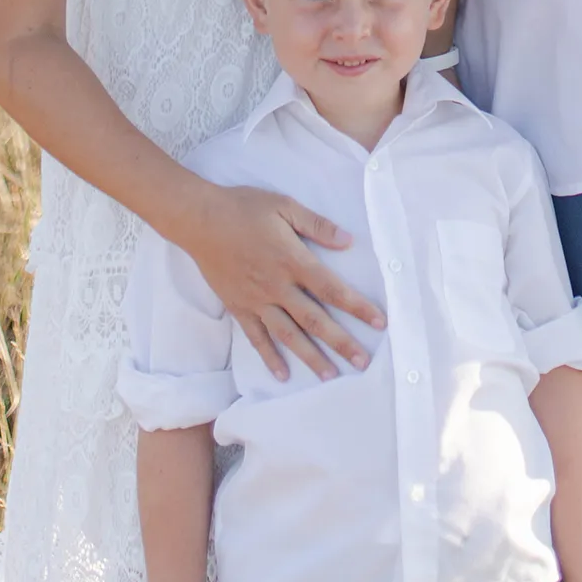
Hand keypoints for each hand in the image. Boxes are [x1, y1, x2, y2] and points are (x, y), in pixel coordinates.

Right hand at [181, 180, 384, 380]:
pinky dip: (269, 357)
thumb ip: (317, 225)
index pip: (332, 289)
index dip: (357, 306)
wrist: (201, 220)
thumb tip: (348, 240)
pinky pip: (256, 337)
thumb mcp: (284, 205)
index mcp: (292, 260)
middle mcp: (277, 286)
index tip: (379, 322)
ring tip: (331, 376)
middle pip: (314, 319)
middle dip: (340, 342)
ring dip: (310, 356)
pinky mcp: (238, 307)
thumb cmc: (244, 208)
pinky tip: (283, 374)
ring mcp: (257, 300)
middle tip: (362, 362)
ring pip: (288, 335)